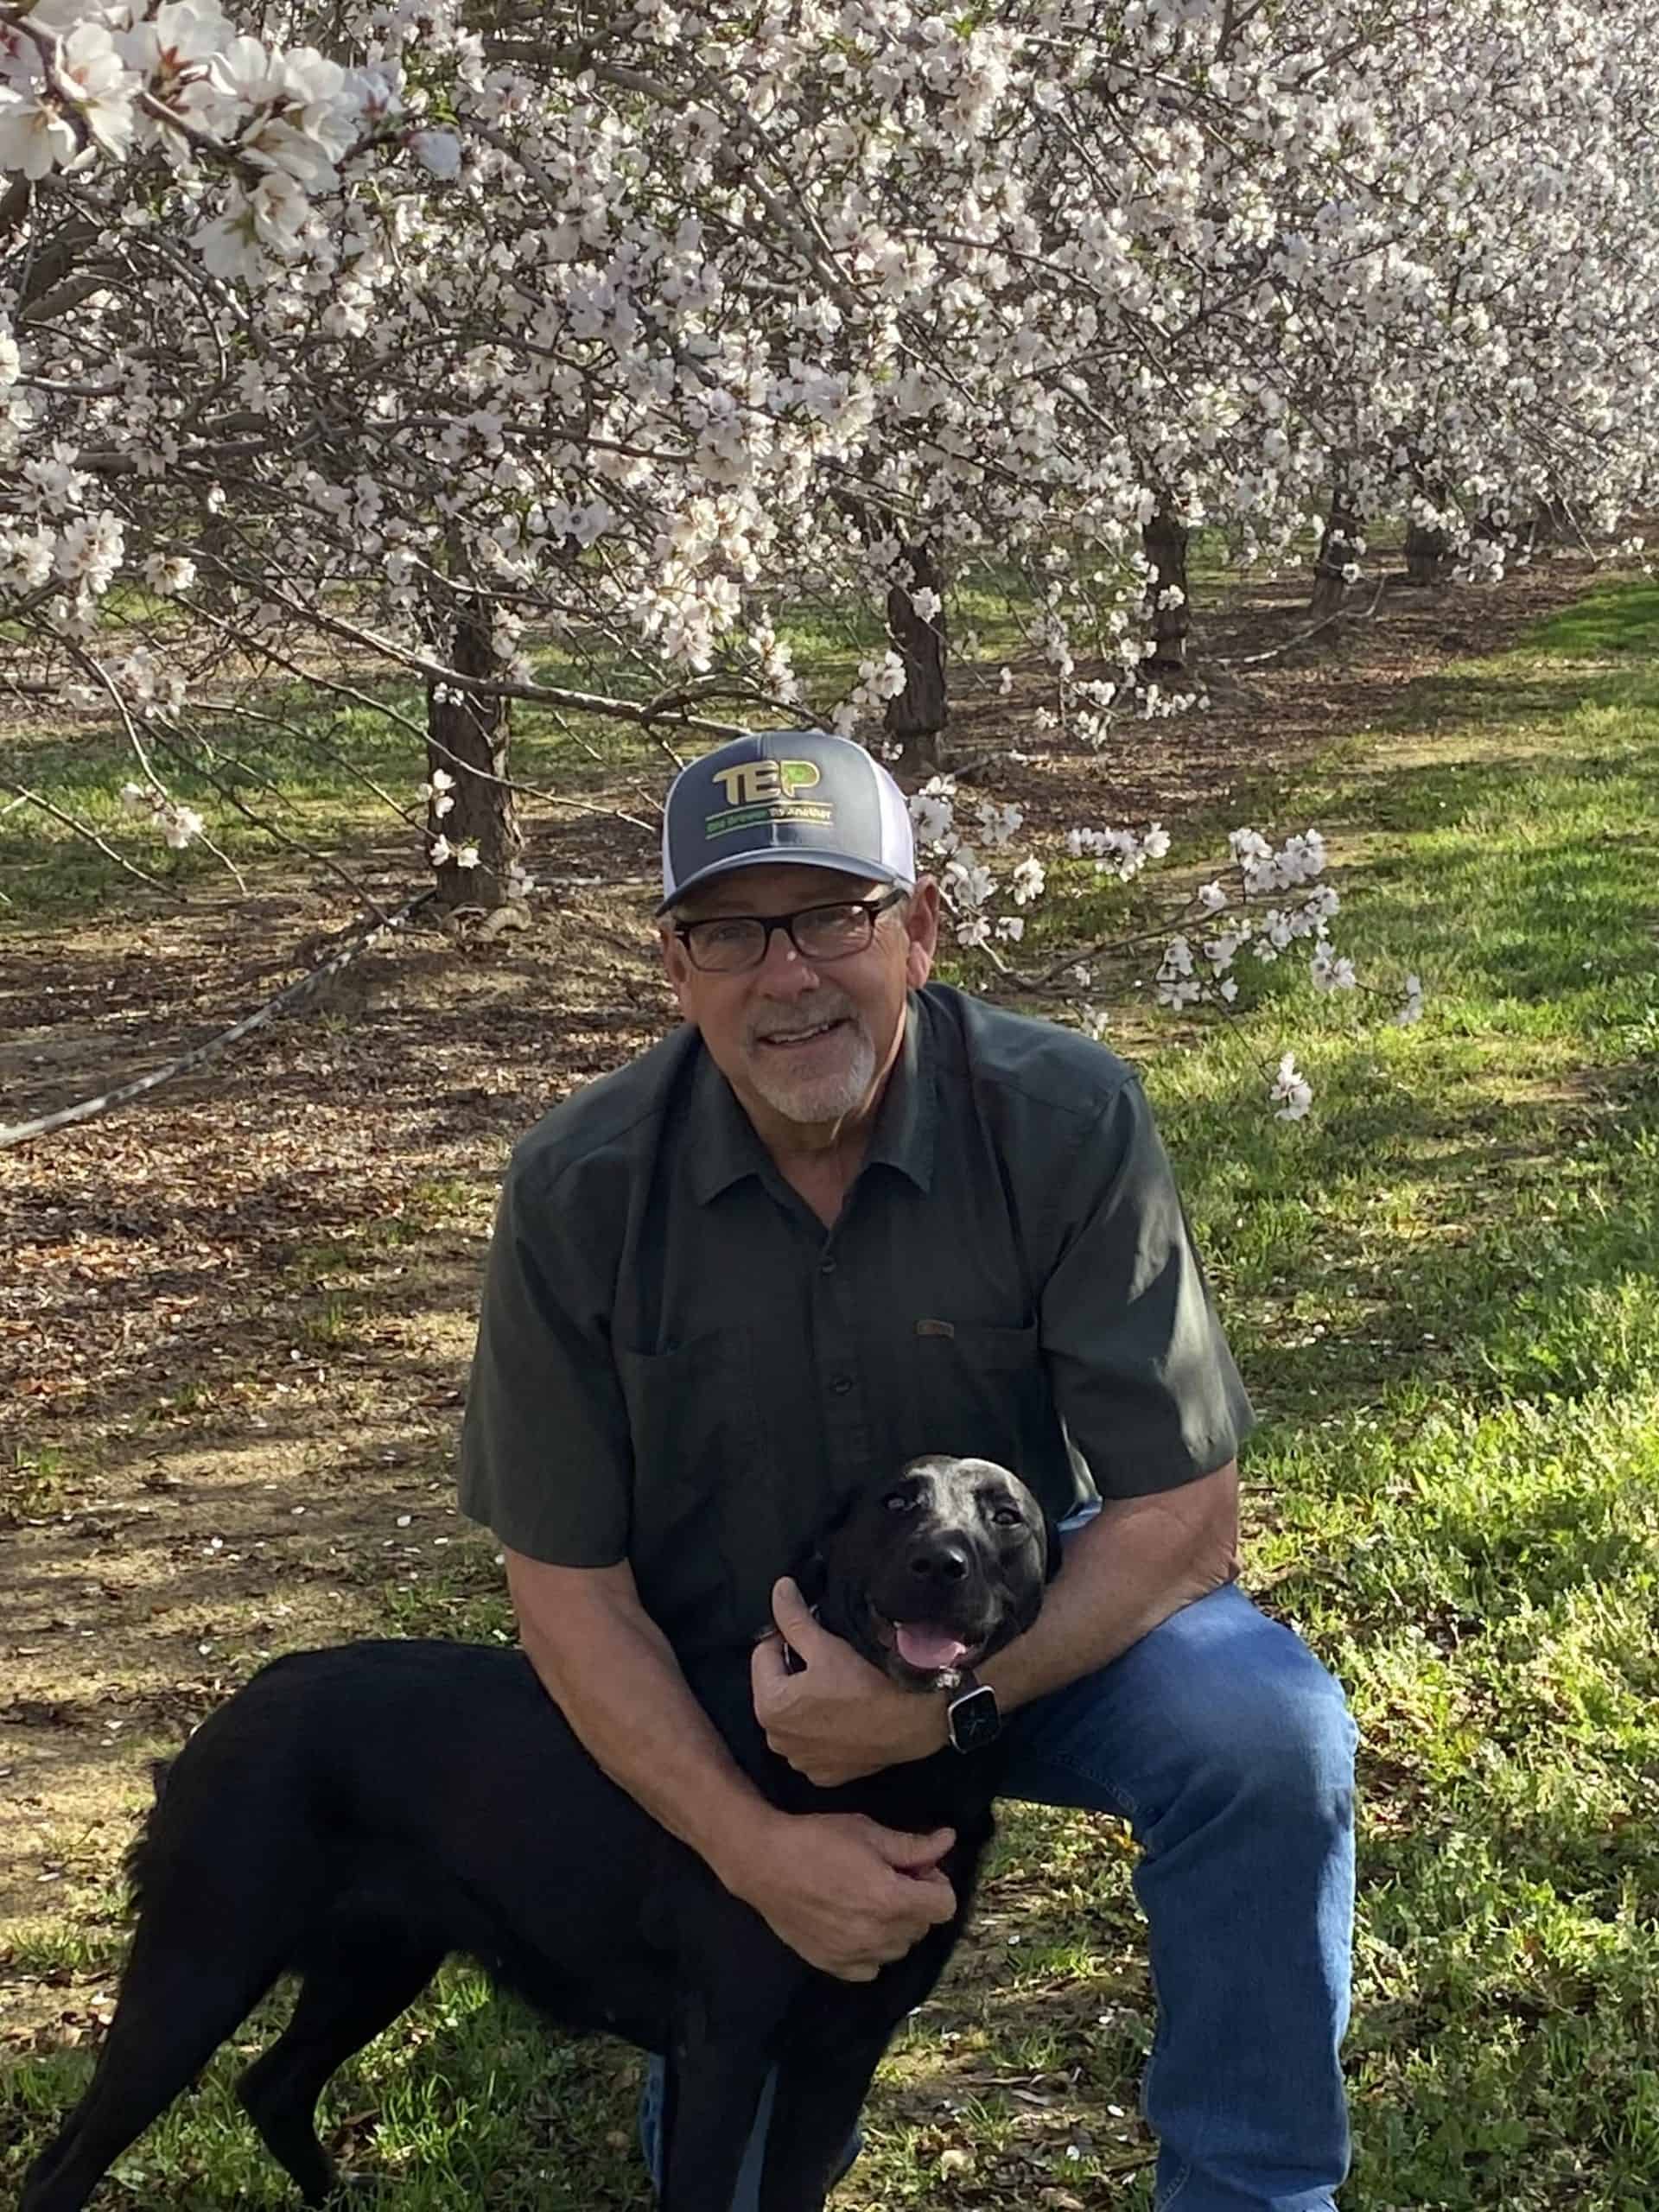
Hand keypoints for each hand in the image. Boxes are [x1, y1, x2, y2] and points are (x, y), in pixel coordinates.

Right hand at [724, 1809, 957, 1980]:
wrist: (764, 1863)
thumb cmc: (817, 1840)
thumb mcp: (868, 1832)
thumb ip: (912, 1845)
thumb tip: (948, 1840)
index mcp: (891, 1899)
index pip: (944, 1906)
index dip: (935, 1882)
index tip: (914, 1868)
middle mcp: (878, 1934)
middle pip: (922, 1927)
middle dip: (915, 1901)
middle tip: (888, 1877)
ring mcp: (855, 1955)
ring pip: (899, 1949)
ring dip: (895, 1926)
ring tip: (868, 1900)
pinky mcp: (833, 1966)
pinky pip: (871, 1967)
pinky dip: (870, 1949)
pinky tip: (852, 1923)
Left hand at [751, 1577, 948, 1785]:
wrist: (911, 1724)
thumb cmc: (867, 1684)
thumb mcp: (826, 1645)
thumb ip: (794, 1618)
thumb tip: (779, 1589)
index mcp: (770, 1706)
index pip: (763, 1655)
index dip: (786, 1638)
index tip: (812, 1635)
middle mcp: (777, 1740)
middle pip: (778, 1687)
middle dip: (795, 1672)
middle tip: (829, 1661)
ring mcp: (801, 1761)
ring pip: (795, 1716)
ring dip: (807, 1701)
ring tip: (839, 1688)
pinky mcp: (824, 1774)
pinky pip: (814, 1743)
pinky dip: (824, 1729)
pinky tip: (845, 1716)